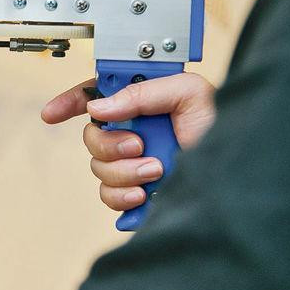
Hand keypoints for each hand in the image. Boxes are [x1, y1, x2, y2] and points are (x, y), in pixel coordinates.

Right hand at [41, 73, 214, 210]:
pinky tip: (145, 193)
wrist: (237, 175)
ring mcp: (132, 162)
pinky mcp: (134, 192)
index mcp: (144, 102)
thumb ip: (142, 93)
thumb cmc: (223, 129)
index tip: (52, 113)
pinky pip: (108, 195)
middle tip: (138, 145)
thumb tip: (100, 107)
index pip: (96, 95)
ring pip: (97, 167)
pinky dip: (122, 195)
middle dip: (109, 142)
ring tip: (156, 170)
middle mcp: (134, 131)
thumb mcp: (189, 93)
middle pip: (91, 134)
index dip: (70, 102)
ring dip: (124, 170)